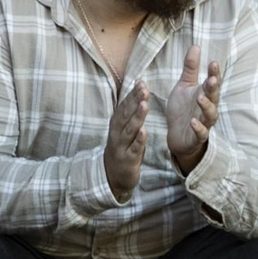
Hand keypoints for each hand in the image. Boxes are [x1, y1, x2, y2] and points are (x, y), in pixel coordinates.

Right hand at [105, 81, 149, 201]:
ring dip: (137, 117)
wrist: (112, 176)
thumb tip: (139, 90)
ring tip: (144, 104)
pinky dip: (139, 140)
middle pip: (126, 115)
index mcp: (117, 125)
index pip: (124, 106)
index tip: (141, 82)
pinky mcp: (128, 160)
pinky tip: (144, 131)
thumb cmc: (123, 149)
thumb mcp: (124, 130)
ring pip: (129, 130)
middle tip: (144, 89)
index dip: (132, 94)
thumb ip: (131, 112)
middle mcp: (117, 134)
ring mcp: (121, 147)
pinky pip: (134, 149)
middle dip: (135, 101)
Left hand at [166, 45, 219, 172]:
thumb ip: (190, 68)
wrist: (177, 136)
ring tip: (201, 98)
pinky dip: (199, 128)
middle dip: (214, 88)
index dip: (214, 73)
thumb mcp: (184, 86)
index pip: (213, 82)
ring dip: (207, 107)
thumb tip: (196, 46)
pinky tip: (194, 122)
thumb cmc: (183, 110)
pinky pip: (201, 133)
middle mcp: (207, 108)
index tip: (213, 62)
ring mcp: (204, 123)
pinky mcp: (197, 137)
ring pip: (210, 115)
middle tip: (211, 79)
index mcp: (205, 94)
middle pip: (214, 97)